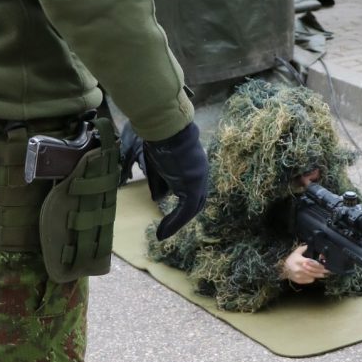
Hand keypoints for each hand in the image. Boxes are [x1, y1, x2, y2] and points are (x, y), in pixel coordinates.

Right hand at [142, 122, 208, 238]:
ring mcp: (200, 179)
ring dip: (177, 223)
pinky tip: (163, 231)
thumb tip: (160, 198)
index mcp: (195, 168)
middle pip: (196, 202)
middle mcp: (201, 175)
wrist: (166, 128)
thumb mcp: (160, 165)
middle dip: (181, 218)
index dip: (183, 206)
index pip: (193, 192)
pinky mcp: (194, 184)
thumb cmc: (160, 140)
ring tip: (162, 234)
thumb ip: (162, 182)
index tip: (169, 216)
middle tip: (166, 229)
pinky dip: (175, 222)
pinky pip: (186, 209)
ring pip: (192, 208)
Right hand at [281, 244, 327, 284]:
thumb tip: (309, 245)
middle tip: (327, 271)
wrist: (282, 269)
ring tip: (323, 274)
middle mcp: (299, 269)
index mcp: (299, 261)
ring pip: (311, 276)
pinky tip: (315, 276)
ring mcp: (299, 275)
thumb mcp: (296, 252)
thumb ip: (303, 248)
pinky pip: (308, 280)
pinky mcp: (299, 280)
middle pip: (313, 271)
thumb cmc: (291, 259)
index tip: (324, 265)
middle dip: (321, 271)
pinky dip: (312, 278)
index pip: (311, 263)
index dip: (319, 265)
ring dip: (318, 275)